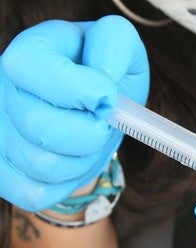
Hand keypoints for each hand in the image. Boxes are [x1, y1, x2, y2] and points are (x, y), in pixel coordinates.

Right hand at [0, 15, 147, 210]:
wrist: (96, 108)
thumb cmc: (107, 75)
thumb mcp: (120, 46)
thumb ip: (114, 43)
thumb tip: (104, 73)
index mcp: (29, 52)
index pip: (27, 67)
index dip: (78, 89)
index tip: (108, 97)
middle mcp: (3, 90)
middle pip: (39, 127)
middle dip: (91, 133)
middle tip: (103, 124)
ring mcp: (0, 132)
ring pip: (42, 166)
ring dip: (84, 160)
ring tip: (90, 141)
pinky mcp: (3, 171)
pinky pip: (35, 194)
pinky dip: (67, 184)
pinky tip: (74, 160)